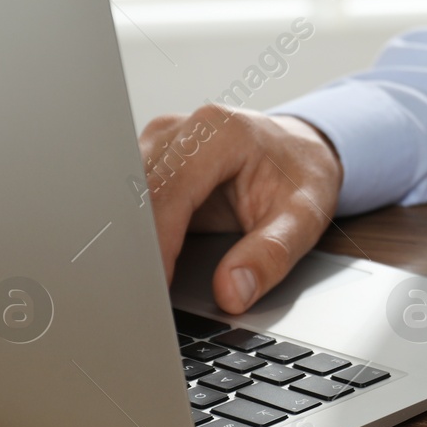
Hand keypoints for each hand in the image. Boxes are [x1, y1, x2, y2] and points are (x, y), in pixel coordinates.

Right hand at [137, 105, 342, 313]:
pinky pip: (129, 198)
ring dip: (130, 240)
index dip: (157, 245)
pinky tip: (142, 263)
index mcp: (220, 132)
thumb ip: (271, 255)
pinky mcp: (150, 158)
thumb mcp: (303, 218)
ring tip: (140, 283)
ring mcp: (160, 141)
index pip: (168, 192)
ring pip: (124, 197)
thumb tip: (231, 292)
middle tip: (140, 296)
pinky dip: (134, 232)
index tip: (155, 289)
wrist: (302, 150)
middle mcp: (181, 129)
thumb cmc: (302, 176)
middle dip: (136, 247)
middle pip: (136, 193)